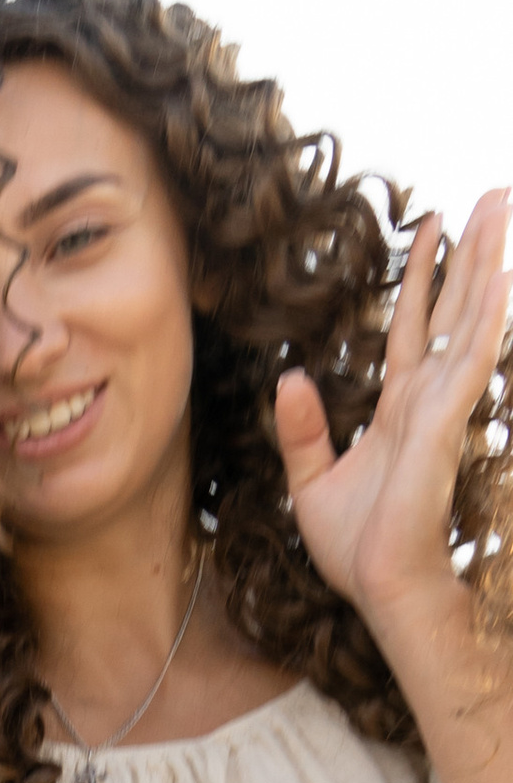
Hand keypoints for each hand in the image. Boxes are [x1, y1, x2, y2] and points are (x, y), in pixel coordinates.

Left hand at [276, 191, 510, 643]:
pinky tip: (500, 279)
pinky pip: (469, 361)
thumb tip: (290, 378)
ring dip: (486, 263)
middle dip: (472, 251)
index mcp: (398, 408)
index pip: (415, 327)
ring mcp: (442, 408)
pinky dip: (484, 320)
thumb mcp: (312, 482)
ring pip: (469, 319)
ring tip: (500, 209)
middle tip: (493, 195)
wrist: (379, 586)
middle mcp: (428, 399)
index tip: (432, 228)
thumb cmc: (357, 548)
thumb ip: (303, 431)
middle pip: (455, 308)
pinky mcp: (446, 425)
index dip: (423, 277)